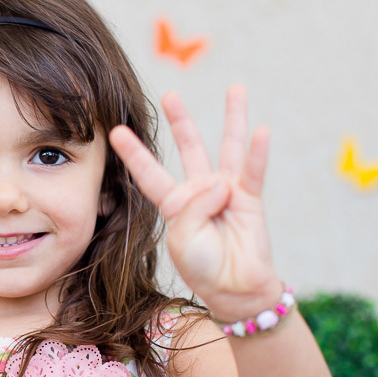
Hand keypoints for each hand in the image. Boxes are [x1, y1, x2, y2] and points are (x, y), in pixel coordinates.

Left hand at [108, 84, 279, 319]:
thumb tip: (222, 184)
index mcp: (173, 203)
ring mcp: (227, 191)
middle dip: (181, 120)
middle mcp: (198, 191)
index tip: (116, 131)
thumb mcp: (183, 239)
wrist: (234, 288)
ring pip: (228, 147)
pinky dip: (258, 152)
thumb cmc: (202, 267)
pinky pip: (254, 171)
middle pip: (189, 147)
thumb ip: (195, 209)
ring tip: (236, 88)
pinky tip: (261, 131)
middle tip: (170, 94)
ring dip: (233, 117)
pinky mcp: (251, 198)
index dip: (134, 153)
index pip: (149, 173)